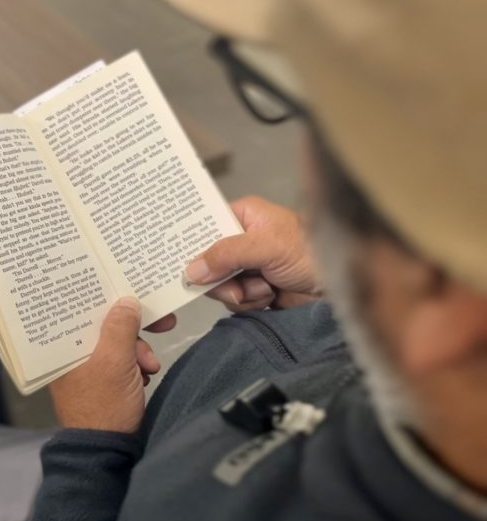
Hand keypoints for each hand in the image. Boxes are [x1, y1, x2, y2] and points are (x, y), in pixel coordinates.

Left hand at [49, 298, 174, 432]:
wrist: (108, 450)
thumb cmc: (104, 403)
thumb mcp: (114, 361)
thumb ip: (121, 327)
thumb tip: (126, 301)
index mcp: (63, 345)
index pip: (84, 309)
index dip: (112, 298)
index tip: (137, 293)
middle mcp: (72, 353)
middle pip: (106, 325)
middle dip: (135, 331)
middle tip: (164, 325)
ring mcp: (88, 368)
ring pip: (118, 343)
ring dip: (139, 352)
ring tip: (149, 367)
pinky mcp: (103, 381)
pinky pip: (122, 361)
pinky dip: (136, 366)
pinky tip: (145, 376)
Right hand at [185, 196, 321, 312]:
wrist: (338, 287)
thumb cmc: (310, 253)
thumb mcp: (267, 246)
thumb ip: (227, 254)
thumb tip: (193, 269)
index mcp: (243, 216)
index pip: (205, 226)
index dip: (193, 244)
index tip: (181, 261)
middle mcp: (242, 239)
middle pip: (208, 261)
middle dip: (222, 278)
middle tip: (237, 283)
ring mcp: (247, 266)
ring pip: (219, 285)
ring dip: (240, 293)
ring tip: (265, 288)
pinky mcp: (254, 290)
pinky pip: (234, 301)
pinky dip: (250, 303)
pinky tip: (269, 298)